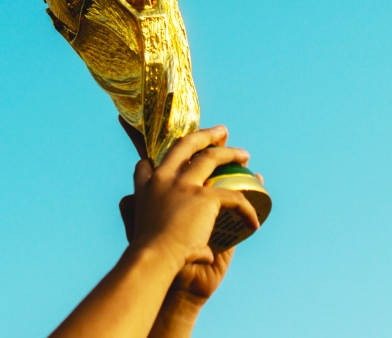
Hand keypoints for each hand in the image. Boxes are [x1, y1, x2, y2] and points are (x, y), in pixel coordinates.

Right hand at [118, 118, 258, 313]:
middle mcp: (163, 180)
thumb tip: (177, 232)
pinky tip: (253, 222)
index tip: (163, 160)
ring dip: (230, 153)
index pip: (145, 165)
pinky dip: (246, 209)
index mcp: (145, 189)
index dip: (154, 161)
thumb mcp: (138, 232)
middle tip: (220, 131)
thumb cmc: (147, 256)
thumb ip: (147, 225)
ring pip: (211, 158)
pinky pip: (233, 197)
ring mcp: (183, 185)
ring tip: (244, 155)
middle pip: (184, 146)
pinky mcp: (204, 198)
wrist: (153, 260)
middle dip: (204, 135)